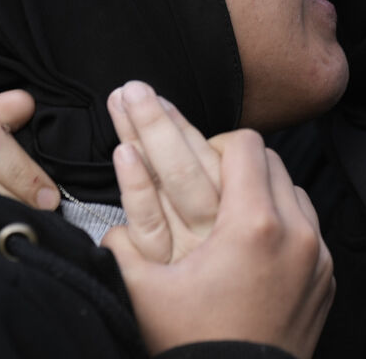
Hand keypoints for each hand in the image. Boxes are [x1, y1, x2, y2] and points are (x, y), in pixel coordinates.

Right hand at [103, 122, 333, 358]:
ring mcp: (318, 257)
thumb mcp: (144, 290)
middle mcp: (296, 233)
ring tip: (233, 213)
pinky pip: (310, 229)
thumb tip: (109, 199)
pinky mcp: (327, 279)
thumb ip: (123, 237)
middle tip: (212, 184)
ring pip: (295, 193)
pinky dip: (287, 225)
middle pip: (273, 162)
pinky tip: (257, 247)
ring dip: (266, 192)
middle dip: (240, 165)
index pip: (245, 145)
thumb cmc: (190, 344)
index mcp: (253, 225)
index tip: (198, 162)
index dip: (216, 144)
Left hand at [105, 81, 221, 261]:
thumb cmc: (232, 278)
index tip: (161, 101)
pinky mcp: (163, 274)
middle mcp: (218, 226)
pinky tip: (124, 154)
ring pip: (170, 183)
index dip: (184, 128)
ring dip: (148, 137)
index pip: (216, 158)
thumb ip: (222, 187)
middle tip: (134, 88)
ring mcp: (191, 248)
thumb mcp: (241, 228)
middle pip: (189, 163)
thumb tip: (200, 145)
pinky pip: (149, 226)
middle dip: (159, 121)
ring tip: (125, 102)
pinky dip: (137, 188)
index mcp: (239, 211)